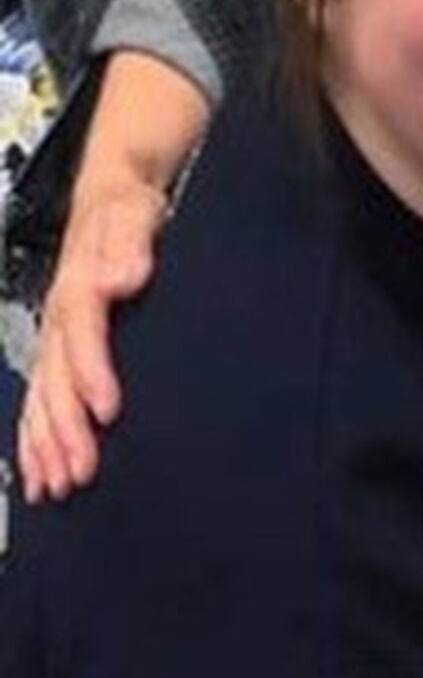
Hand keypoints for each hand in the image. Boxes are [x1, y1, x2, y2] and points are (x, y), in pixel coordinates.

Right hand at [16, 51, 210, 503]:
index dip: (91, 373)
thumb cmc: (126, 204)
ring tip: (55, 486)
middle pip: (55, 378)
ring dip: (45, 443)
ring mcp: (54, 333)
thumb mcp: (134, 210)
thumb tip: (121, 276)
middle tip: (79, 472)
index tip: (107, 410)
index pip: (81, 334)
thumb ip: (129, 242)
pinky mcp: (58, 346)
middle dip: (64, 428)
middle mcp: (58, 314)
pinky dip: (34, 437)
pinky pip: (38, 397)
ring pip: (42, 396)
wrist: (109, 191)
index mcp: (77, 283)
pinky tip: (36, 473)